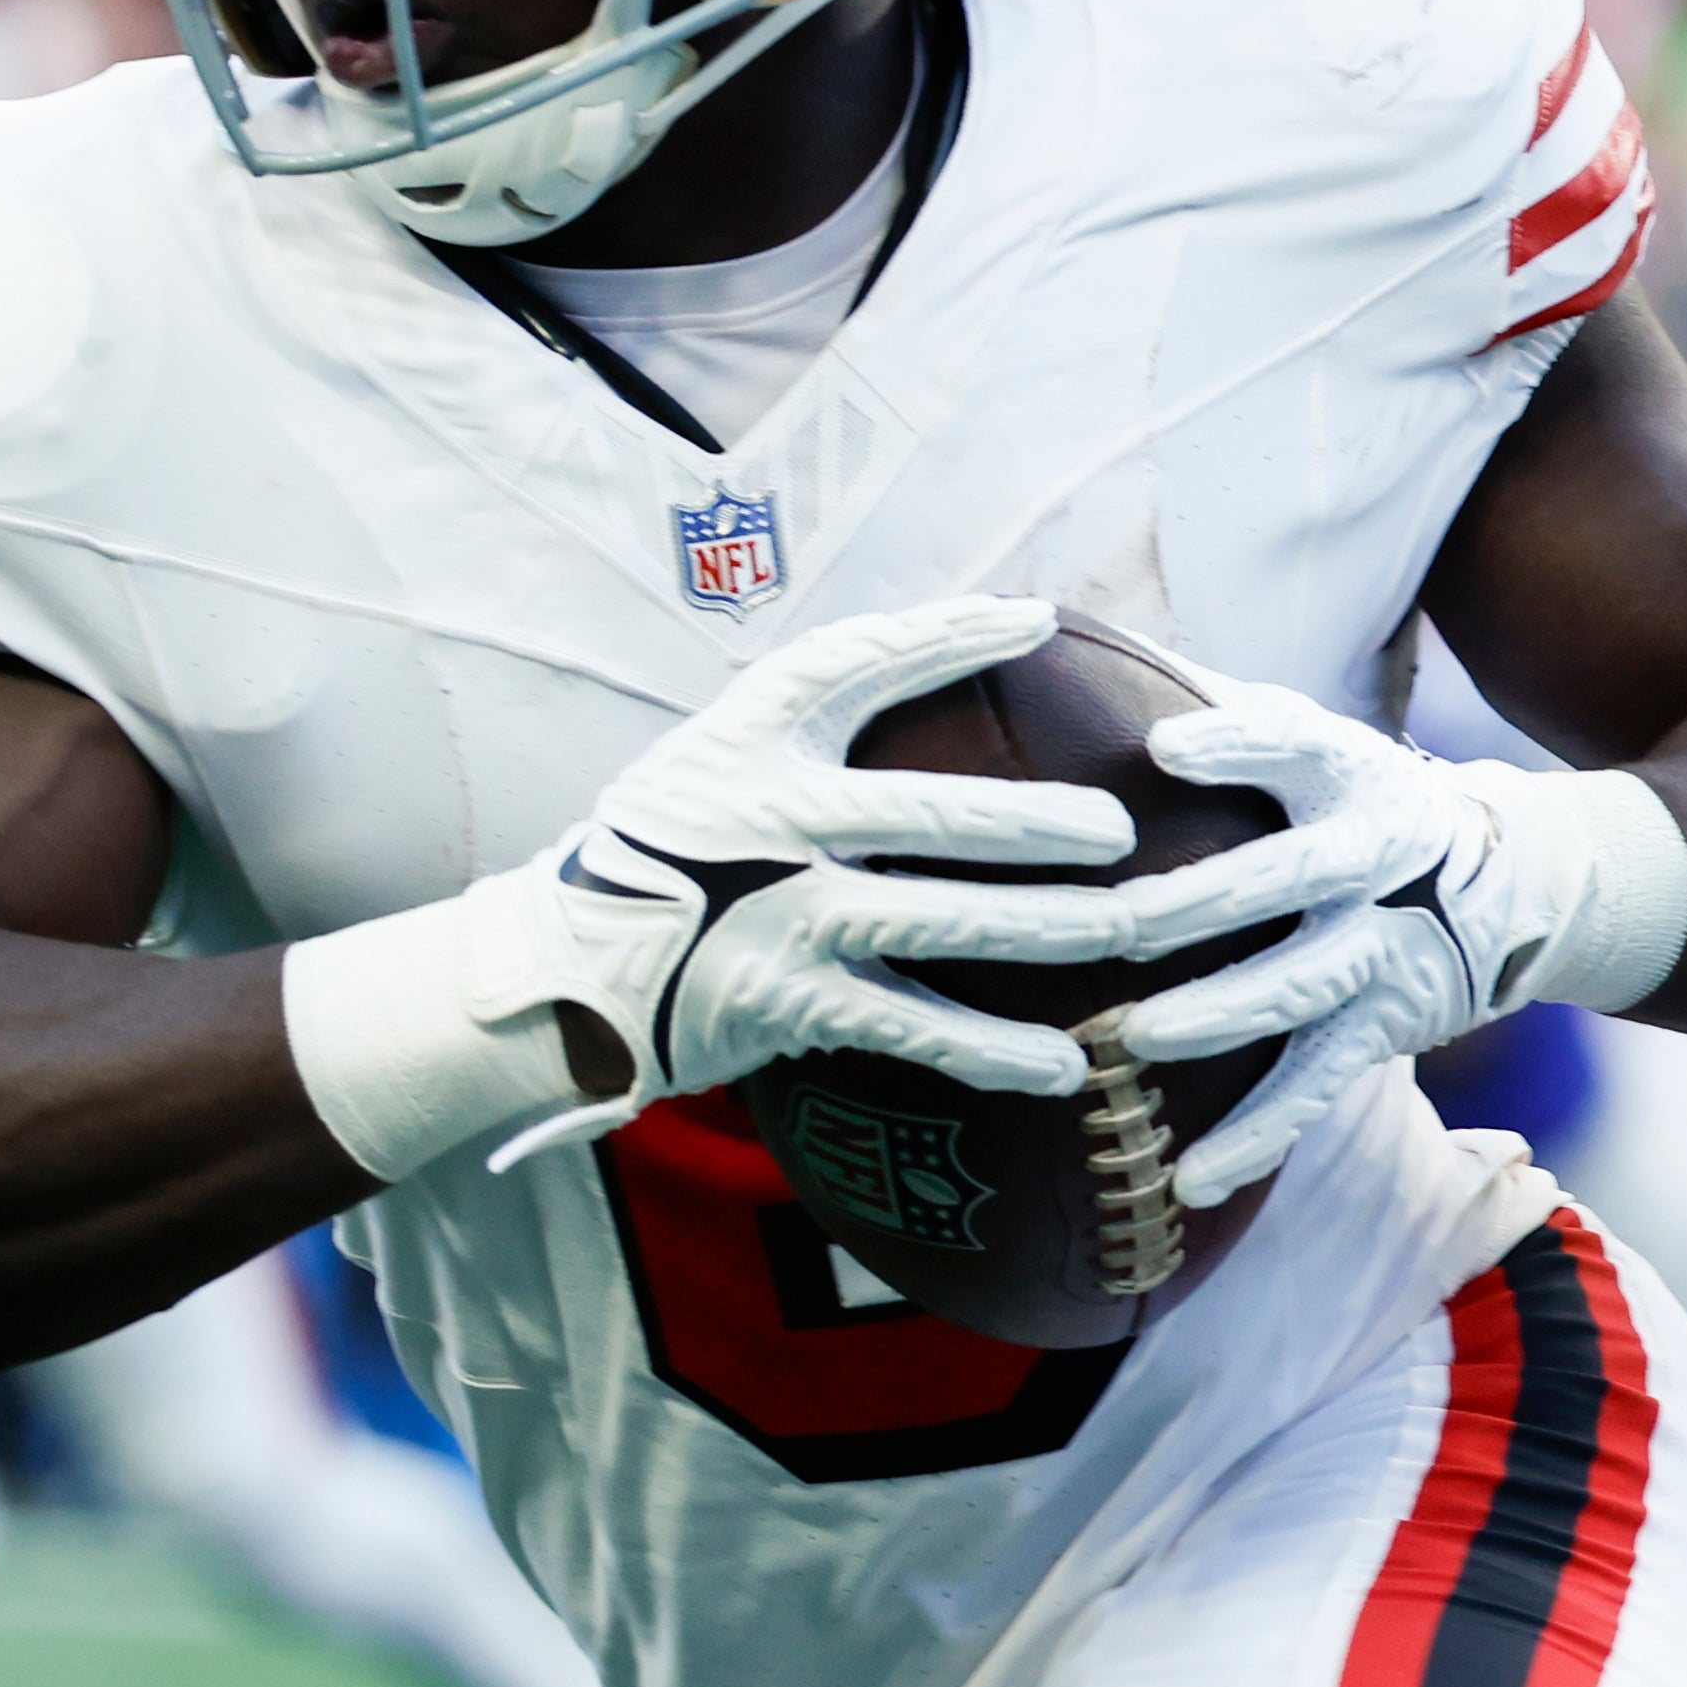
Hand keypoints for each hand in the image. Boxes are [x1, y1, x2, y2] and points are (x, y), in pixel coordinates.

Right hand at [482, 595, 1144, 1164]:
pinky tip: (1063, 1068)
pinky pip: (912, 1027)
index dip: (949, 636)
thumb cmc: (658, 859)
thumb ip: (796, 732)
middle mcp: (767, 820)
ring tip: (1125, 928)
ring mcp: (780, 915)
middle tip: (1118, 829)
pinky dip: (992, 1051)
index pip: (857, 664)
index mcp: (747, 740)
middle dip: (1035, 821)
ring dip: (1043, 928)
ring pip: (938, 920)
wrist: (561, 970)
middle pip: (928, 812)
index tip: (1035, 617)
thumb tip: (919, 666)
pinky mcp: (788, 1000)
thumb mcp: (705, 764)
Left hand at [1089, 684, 1594, 1211]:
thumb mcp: (1315, 737)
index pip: (1293, 743)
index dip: (1237, 741)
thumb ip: (1213, 700)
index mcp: (1346, 772)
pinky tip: (1188, 1181)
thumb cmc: (1358, 796)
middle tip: (1114, 923)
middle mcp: (1372, 860)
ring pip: (1297, 987)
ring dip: (1219, 1014)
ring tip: (1137, 1038)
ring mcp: (1381, 951)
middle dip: (1199, 903)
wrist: (1517, 882)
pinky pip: (1312, 1088)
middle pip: (1284, 879)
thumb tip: (1080, 634)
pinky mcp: (1383, 1027)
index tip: (1165, 747)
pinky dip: (1254, 1138)